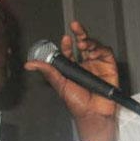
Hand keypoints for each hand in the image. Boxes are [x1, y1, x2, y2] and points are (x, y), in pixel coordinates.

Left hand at [25, 21, 117, 140]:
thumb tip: (30, 64)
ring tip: (82, 42)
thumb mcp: (60, 85)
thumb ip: (47, 71)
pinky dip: (100, 49)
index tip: (65, 39)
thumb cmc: (78, 104)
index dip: (67, 44)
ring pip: (94, 46)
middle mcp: (85, 65)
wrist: (93, 113)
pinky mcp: (109, 67)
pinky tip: (93, 51)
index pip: (70, 52)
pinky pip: (106, 53)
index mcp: (73, 69)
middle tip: (75, 27)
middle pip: (83, 45)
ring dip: (89, 41)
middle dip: (80, 34)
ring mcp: (97, 65)